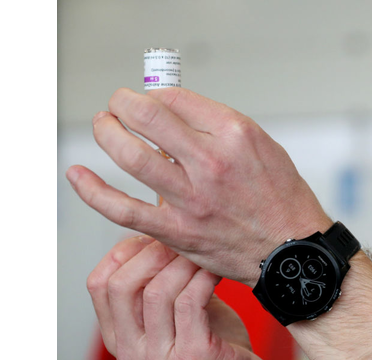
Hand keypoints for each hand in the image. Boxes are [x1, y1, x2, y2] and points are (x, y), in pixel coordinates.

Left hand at [67, 87, 331, 284]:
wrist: (294, 251)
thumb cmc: (282, 199)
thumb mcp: (264, 146)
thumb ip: (219, 128)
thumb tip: (175, 114)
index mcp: (236, 135)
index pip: (176, 99)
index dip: (156, 95)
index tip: (153, 103)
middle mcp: (211, 162)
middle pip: (148, 118)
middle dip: (123, 104)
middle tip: (118, 105)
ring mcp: (192, 198)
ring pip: (131, 156)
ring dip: (107, 134)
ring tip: (103, 126)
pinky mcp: (178, 231)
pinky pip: (124, 209)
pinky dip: (94, 192)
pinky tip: (77, 176)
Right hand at [87, 235, 280, 359]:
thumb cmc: (212, 351)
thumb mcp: (176, 318)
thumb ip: (162, 286)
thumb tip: (160, 233)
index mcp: (120, 340)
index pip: (99, 284)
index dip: (123, 251)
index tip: (153, 236)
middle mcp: (132, 354)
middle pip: (120, 285)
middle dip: (152, 253)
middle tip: (180, 240)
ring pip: (157, 291)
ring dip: (183, 263)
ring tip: (203, 253)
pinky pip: (190, 303)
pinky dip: (203, 278)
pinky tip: (216, 270)